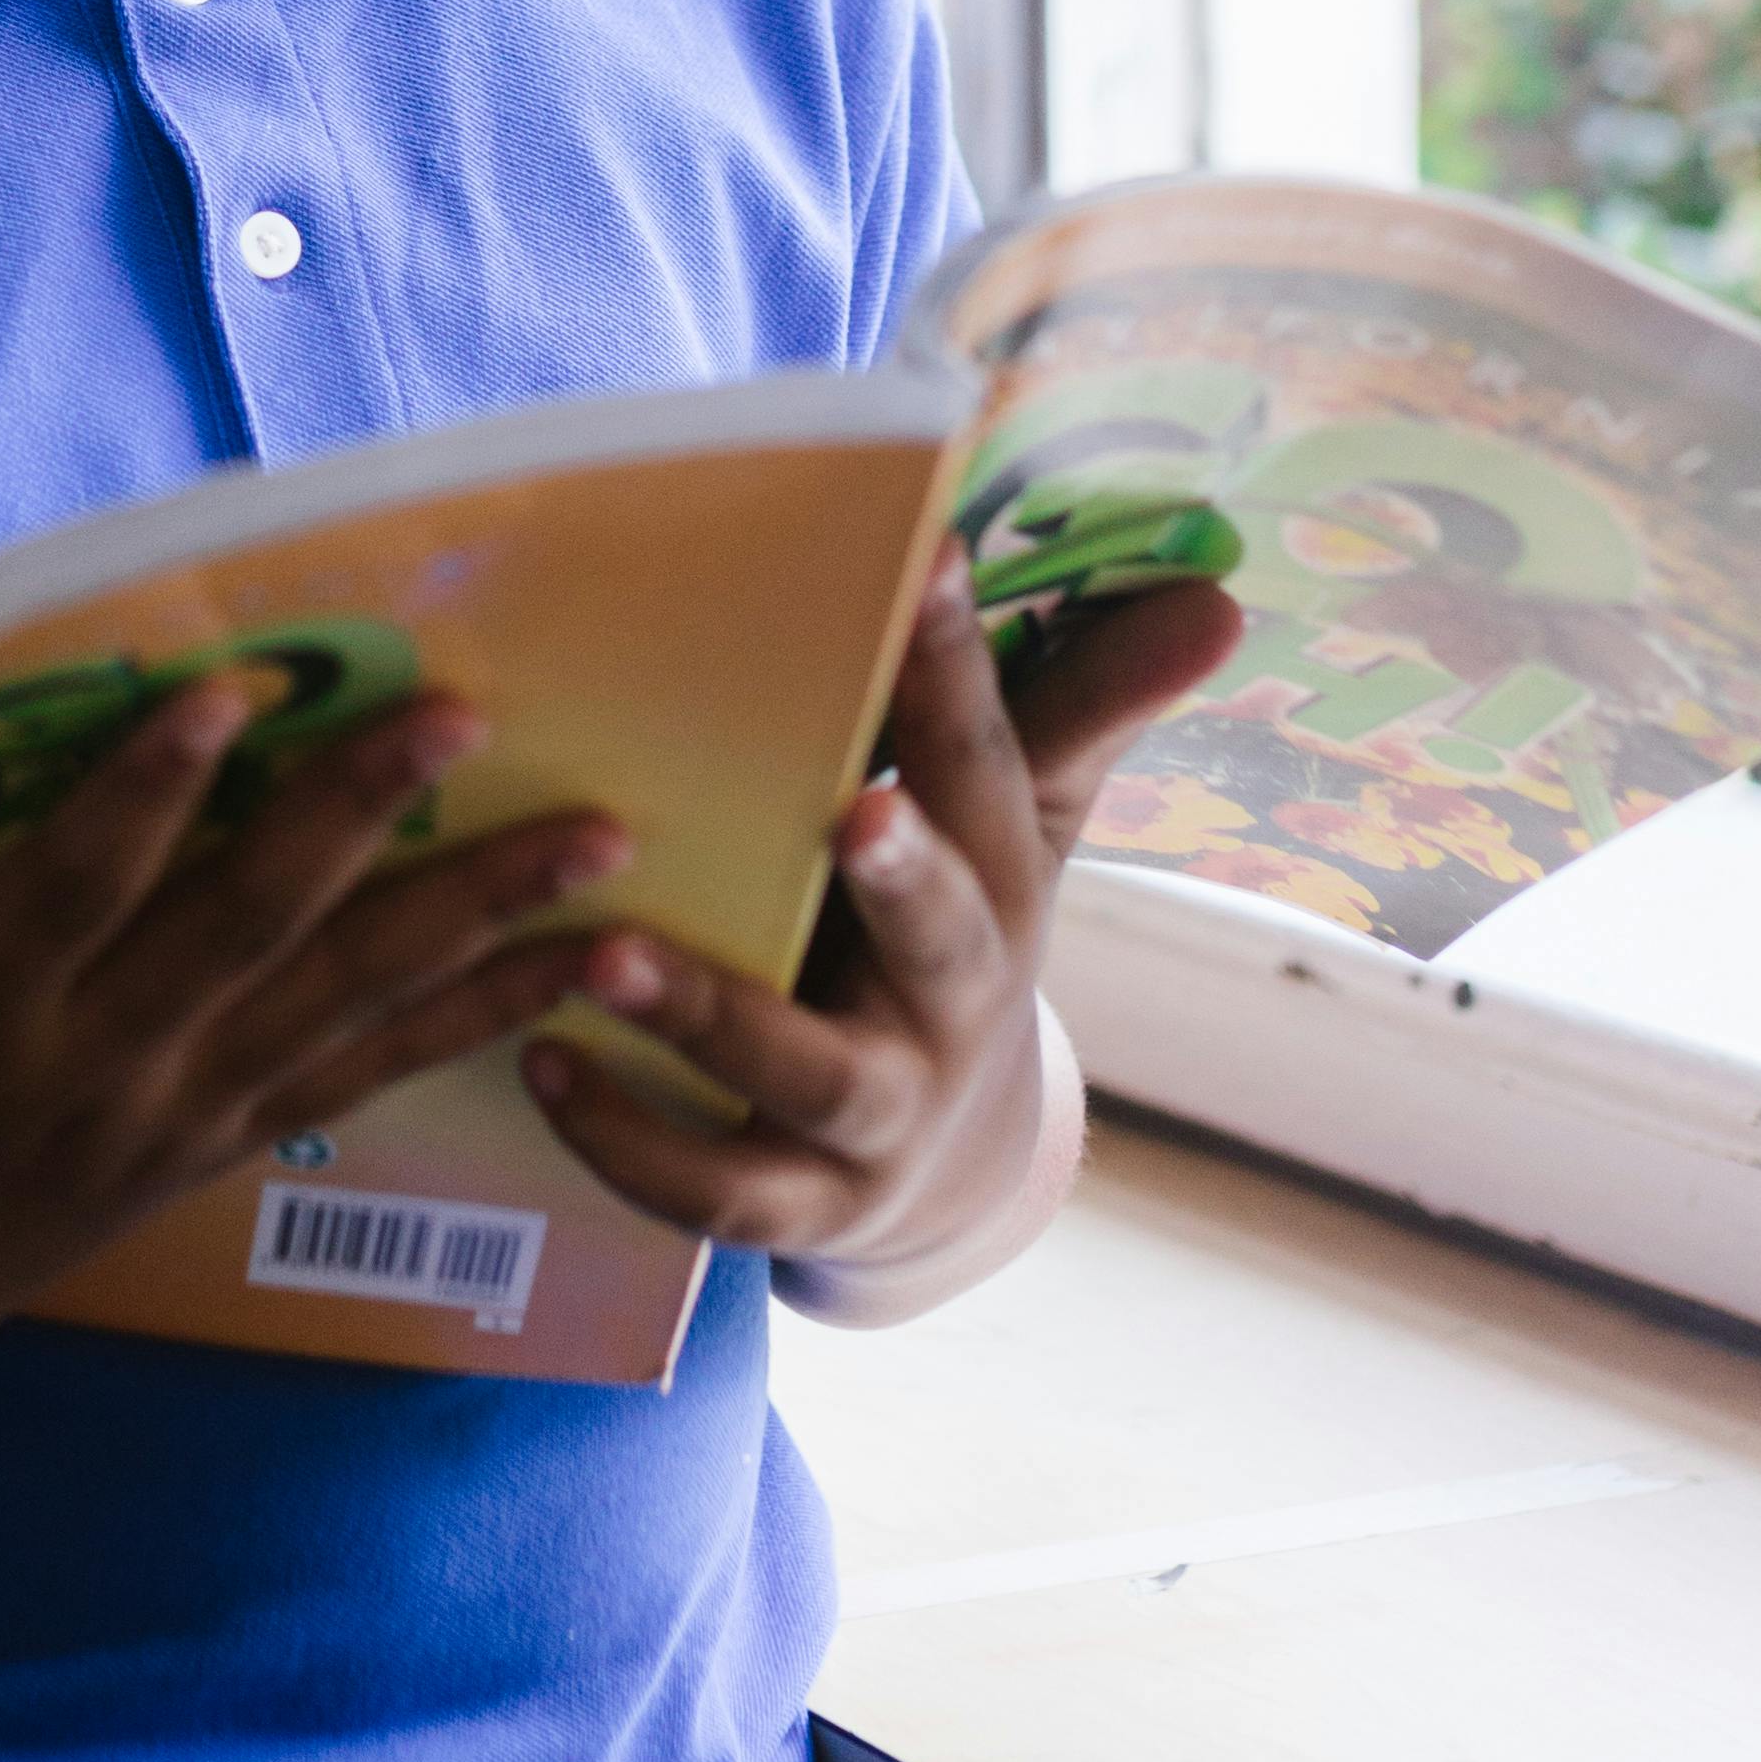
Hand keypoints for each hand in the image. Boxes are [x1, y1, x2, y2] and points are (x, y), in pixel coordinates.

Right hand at [0, 671, 630, 1420]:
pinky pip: (372, 1068)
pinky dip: (484, 1017)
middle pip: (246, 929)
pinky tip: (587, 967)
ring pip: (347, 1002)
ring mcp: (174, 1109)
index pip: (71, 893)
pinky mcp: (221, 1137)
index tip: (225, 691)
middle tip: (459, 716)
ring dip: (479, 921)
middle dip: (358, 818)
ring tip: (600, 849)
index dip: (144, 795)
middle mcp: (94, 1065)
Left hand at [518, 538, 1242, 1282]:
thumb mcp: (1011, 831)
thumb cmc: (948, 937)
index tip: (933, 557)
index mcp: (1001, 890)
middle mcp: (955, 1006)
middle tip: (861, 812)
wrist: (951, 1165)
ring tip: (604, 954)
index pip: (991, 766)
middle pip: (946, 943)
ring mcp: (883, 1118)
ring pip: (809, 1079)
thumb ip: (1078, 707)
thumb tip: (1218, 599)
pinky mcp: (806, 1204)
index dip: (963, 667)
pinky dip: (628, 1141)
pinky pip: (719, 1192)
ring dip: (711, 1019)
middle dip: (910, 881)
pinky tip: (541, 1061)